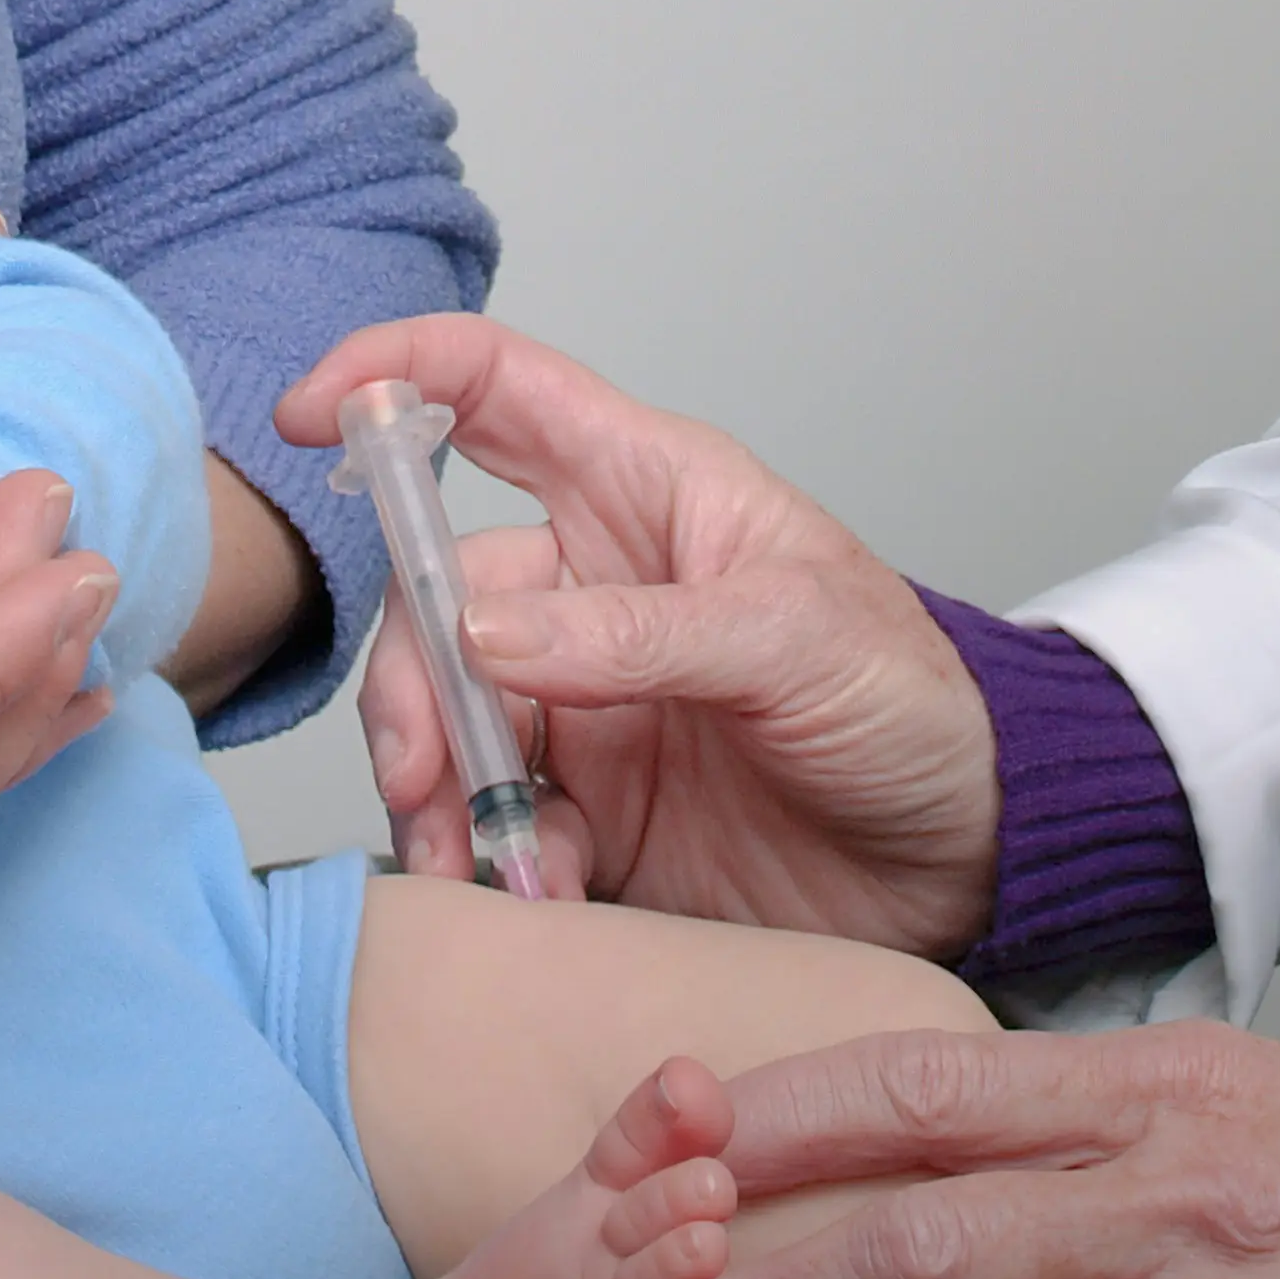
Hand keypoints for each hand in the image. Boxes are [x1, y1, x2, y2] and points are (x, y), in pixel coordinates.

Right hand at [280, 318, 999, 956]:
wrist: (970, 866)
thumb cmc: (913, 706)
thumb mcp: (798, 642)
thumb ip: (640, 632)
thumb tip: (482, 628)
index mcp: (645, 494)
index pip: (494, 392)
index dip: (395, 377)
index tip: (309, 413)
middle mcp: (589, 588)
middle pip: (436, 596)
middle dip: (414, 689)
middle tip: (432, 784)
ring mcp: (579, 703)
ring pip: (442, 720)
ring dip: (438, 796)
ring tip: (485, 868)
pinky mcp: (583, 814)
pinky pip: (485, 825)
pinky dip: (489, 867)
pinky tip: (540, 902)